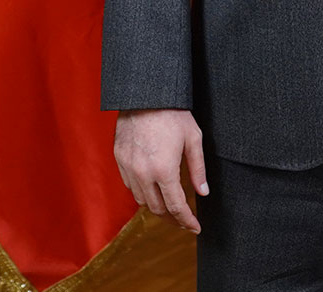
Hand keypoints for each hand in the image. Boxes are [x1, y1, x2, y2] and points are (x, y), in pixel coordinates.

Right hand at [114, 108, 208, 233]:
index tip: (195, 227)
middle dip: (172, 218)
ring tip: (168, 206)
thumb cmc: (173, 113)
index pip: (176, 206)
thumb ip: (198, 169)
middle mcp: (143, 174)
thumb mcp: (193, 138)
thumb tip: (203, 193)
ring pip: (141, 200)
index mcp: (164, 170)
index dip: (186, 220)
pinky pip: (129, 186)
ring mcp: (128, 167)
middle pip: (157, 208)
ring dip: (156, 206)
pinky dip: (141, 192)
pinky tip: (151, 188)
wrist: (145, 94)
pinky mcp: (119, 159)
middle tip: (183, 219)